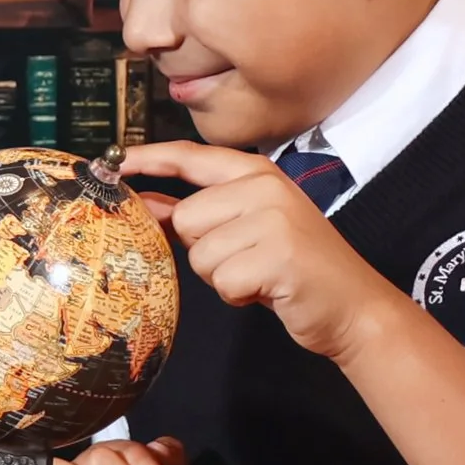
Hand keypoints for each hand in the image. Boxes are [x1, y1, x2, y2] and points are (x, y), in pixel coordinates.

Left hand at [119, 142, 404, 360]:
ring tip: (259, 275)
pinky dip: (238, 295)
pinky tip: (267, 290)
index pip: (190, 158)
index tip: (113, 163)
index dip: (148, 160)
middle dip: (204, 251)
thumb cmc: (294, 269)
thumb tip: (145, 205)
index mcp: (257, 172)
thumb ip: (201, 213)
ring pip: (201, 254)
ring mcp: (273, 217)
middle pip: (186, 219)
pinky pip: (222, 281)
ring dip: (222, 277)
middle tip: (245, 261)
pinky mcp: (278, 254)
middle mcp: (265, 186)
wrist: (352, 306)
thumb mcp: (248, 229)